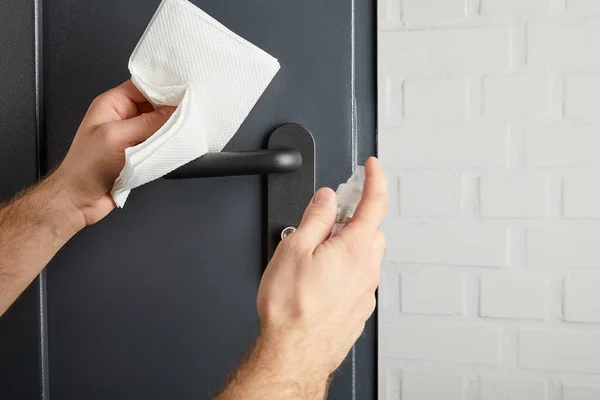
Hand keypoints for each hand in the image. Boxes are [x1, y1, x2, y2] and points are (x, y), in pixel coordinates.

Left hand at [54, 80, 174, 226]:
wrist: (79, 199)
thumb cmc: (86, 166)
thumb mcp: (117, 137)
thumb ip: (147, 123)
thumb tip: (173, 111)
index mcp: (112, 104)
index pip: (143, 87)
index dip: (163, 89)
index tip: (184, 93)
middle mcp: (123, 117)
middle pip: (154, 106)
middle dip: (170, 110)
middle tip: (190, 113)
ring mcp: (131, 136)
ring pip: (158, 126)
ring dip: (170, 130)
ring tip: (186, 130)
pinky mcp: (138, 154)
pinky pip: (158, 144)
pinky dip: (167, 146)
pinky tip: (177, 146)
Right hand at [256, 157, 387, 382]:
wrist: (294, 353)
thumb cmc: (292, 309)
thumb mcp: (294, 249)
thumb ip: (316, 217)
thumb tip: (327, 198)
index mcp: (355, 248)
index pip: (375, 203)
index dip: (375, 179)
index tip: (373, 166)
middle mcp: (367, 270)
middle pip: (371, 230)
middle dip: (354, 219)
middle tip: (328, 219)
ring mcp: (365, 292)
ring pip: (365, 256)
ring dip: (349, 246)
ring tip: (316, 255)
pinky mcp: (358, 310)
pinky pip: (358, 279)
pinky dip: (346, 270)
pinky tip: (320, 281)